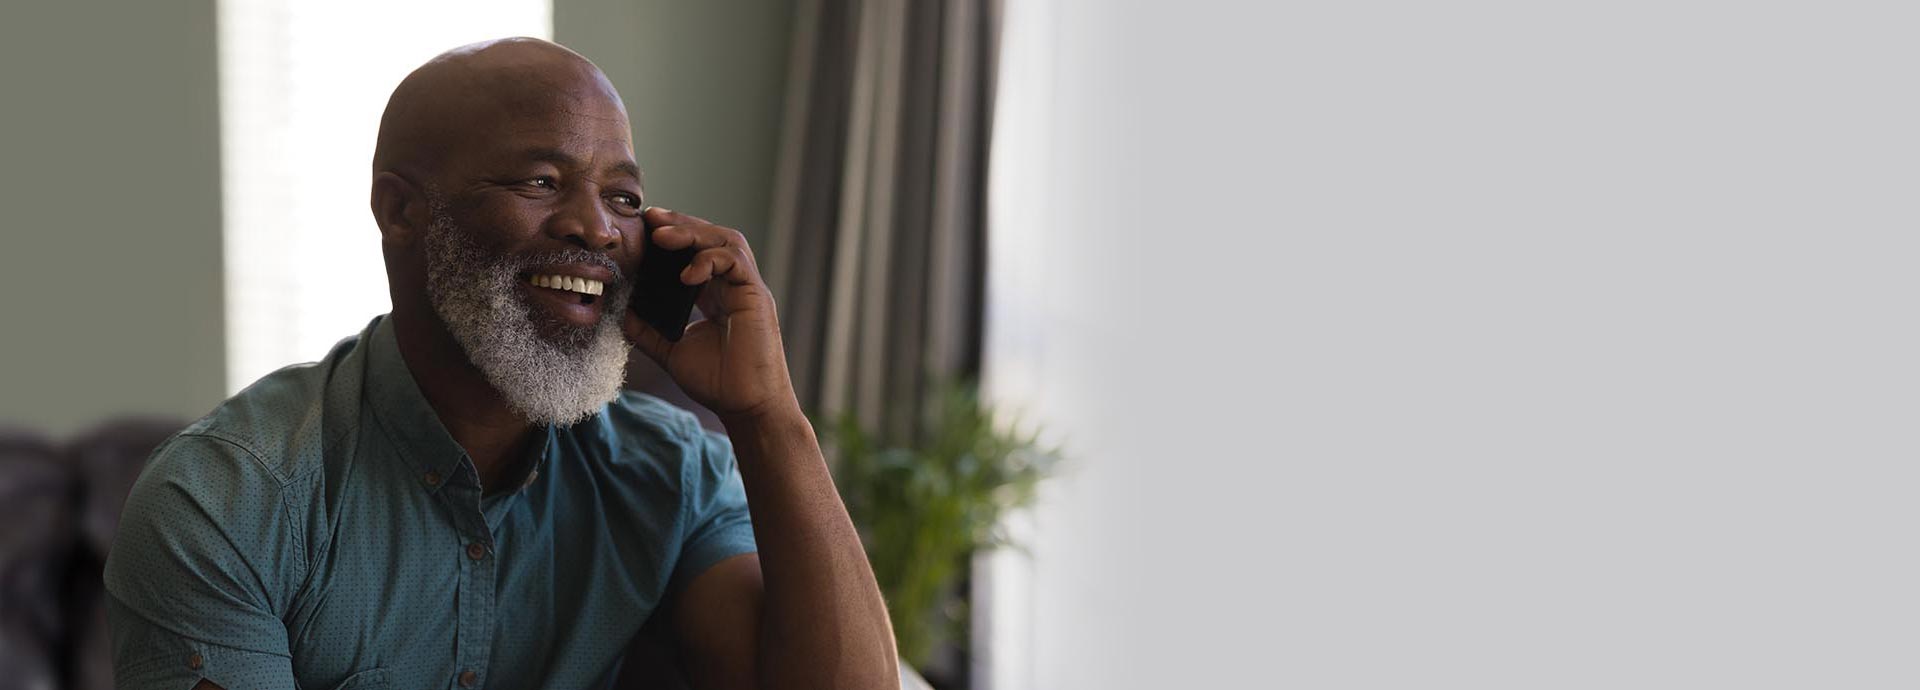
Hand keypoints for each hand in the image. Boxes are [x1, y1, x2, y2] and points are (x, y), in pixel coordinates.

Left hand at [625, 207, 798, 421]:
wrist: (746, 406)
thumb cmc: (718, 382)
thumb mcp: (672, 351)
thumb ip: (648, 331)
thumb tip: (621, 313)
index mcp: (716, 296)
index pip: (695, 253)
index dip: (672, 237)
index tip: (643, 230)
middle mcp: (733, 286)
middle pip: (711, 237)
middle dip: (680, 224)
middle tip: (649, 219)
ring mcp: (747, 288)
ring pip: (726, 240)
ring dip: (693, 232)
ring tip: (662, 235)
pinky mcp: (756, 296)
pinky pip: (735, 261)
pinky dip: (709, 260)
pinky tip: (686, 274)